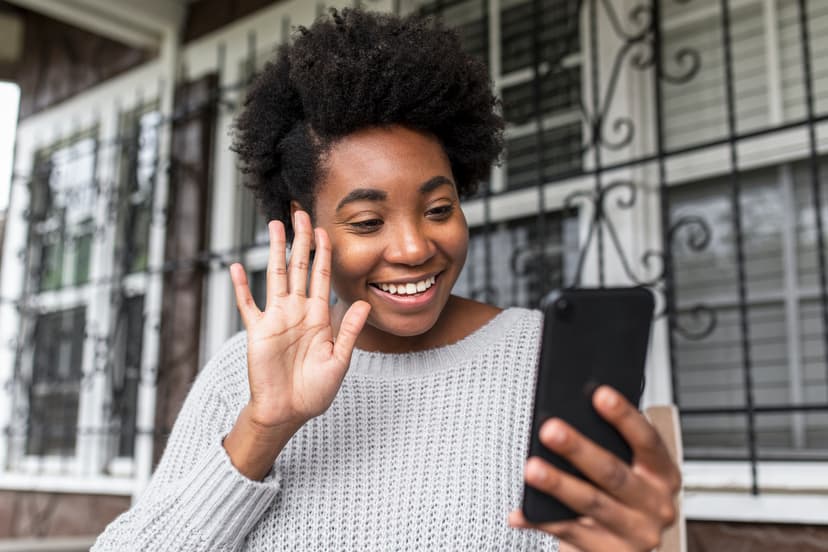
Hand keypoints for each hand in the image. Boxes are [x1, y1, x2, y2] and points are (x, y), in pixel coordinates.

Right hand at [230, 211, 370, 428]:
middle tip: (300, 214)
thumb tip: (365, 304)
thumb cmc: (315, 391)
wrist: (289, 412)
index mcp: (319, 316)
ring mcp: (277, 318)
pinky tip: (237, 267)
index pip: (322, 276)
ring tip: (274, 226)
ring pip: (275, 276)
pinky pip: (248, 304)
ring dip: (274, 251)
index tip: (325, 230)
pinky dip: (241, 286)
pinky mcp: (258, 331)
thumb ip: (348, 331)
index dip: (323, 253)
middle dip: (301, 241)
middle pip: (298, 267)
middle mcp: (298, 311)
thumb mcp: (339, 360)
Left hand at [508, 386, 680, 551]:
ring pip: (590, 503)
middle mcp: (655, 505)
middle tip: (550, 429)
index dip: (624, 417)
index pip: (647, 440)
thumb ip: (611, 447)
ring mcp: (634, 533)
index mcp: (663, 474)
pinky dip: (541, 521)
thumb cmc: (622, 496)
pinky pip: (569, 532)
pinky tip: (521, 511)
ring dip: (558, 484)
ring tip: (532, 468)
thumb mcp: (631, 470)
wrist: (625, 550)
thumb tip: (567, 417)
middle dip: (579, 449)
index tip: (600, 394)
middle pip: (613, 473)